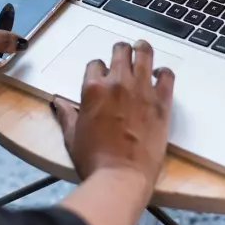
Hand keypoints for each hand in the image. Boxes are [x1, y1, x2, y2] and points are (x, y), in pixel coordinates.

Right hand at [54, 40, 174, 195]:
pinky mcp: (161, 103)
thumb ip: (66, 114)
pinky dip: (163, 72)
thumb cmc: (93, 158)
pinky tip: (160, 74)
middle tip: (123, 54)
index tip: (102, 76)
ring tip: (142, 48)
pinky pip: (166, 76)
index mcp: (92, 88)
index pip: (95, 64)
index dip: (98, 69)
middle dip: (120, 51)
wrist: (121, 176)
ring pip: (144, 55)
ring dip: (142, 49)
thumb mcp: (71, 135)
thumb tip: (58, 102)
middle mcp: (117, 83)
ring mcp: (141, 90)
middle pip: (120, 51)